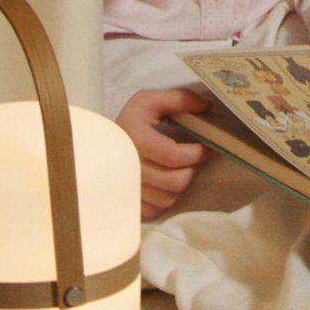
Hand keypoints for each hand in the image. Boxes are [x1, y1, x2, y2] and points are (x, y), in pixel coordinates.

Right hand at [117, 85, 210, 220]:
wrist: (102, 141)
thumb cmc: (132, 120)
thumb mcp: (151, 100)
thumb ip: (180, 99)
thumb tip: (207, 106)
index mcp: (137, 140)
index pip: (175, 157)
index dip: (198, 153)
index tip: (208, 147)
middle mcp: (131, 167)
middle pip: (175, 182)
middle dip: (192, 169)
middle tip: (194, 159)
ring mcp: (129, 188)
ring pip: (168, 198)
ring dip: (179, 184)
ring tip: (180, 169)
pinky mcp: (129, 202)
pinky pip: (155, 210)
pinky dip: (165, 198)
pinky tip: (165, 182)